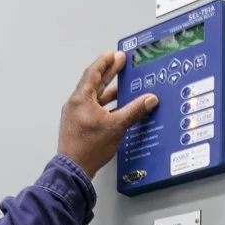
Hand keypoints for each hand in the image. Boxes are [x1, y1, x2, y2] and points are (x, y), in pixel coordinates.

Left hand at [57, 51, 158, 176]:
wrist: (74, 169)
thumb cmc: (89, 147)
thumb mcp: (116, 126)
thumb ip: (134, 111)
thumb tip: (150, 99)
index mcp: (81, 98)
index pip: (93, 73)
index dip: (105, 62)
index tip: (114, 54)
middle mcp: (76, 104)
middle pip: (94, 83)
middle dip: (108, 73)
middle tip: (120, 62)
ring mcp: (75, 115)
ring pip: (94, 97)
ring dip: (108, 90)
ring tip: (122, 85)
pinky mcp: (78, 126)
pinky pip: (93, 109)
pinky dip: (105, 105)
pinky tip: (116, 107)